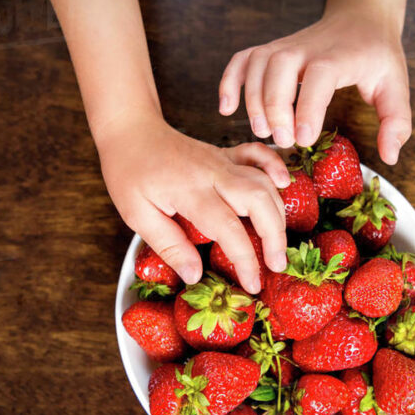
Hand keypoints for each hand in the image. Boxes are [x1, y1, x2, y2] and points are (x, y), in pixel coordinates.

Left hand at [96, 112, 289, 293]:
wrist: (131, 130)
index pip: (228, 228)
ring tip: (278, 243)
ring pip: (264, 182)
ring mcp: (223, 161)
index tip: (253, 284)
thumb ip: (169, 245)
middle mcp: (214, 173)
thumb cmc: (129, 172)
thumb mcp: (136, 214)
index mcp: (190, 191)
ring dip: (279, 213)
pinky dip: (276, 168)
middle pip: (259, 201)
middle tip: (277, 265)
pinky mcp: (227, 154)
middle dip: (275, 236)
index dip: (245, 259)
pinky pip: (258, 155)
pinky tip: (284, 184)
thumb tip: (195, 276)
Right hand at [219, 9, 411, 163]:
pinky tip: (226, 107)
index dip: (307, 107)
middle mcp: (306, 48)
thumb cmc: (377, 57)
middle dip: (275, 107)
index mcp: (338, 57)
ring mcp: (284, 46)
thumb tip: (390, 157)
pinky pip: (241, 60)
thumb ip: (396, 123)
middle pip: (278, 68)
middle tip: (283, 141)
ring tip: (261, 131)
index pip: (318, 77)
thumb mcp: (396, 88)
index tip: (302, 139)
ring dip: (252, 100)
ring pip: (256, 64)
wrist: (360, 18)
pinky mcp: (270, 50)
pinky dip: (228, 81)